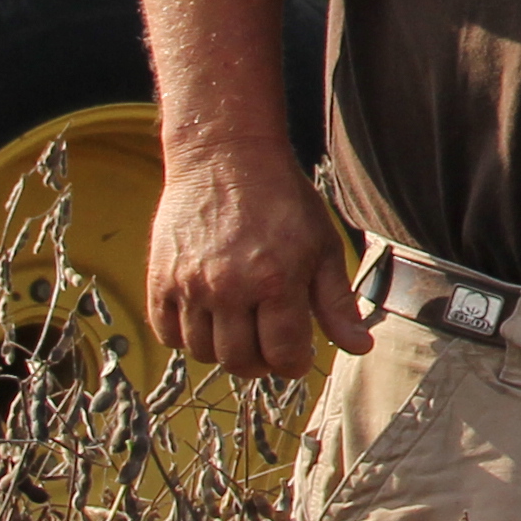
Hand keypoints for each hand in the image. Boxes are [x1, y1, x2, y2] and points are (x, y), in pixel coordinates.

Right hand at [145, 132, 365, 378]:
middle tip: (269, 347)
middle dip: (261, 363)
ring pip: (203, 352)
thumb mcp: (323, 246)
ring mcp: (190, 284)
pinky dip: (185, 336)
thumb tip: (360, 348)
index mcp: (276, 281)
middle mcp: (229, 288)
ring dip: (224, 350)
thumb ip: (337, 302)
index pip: (283, 354)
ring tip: (240, 329)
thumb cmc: (282, 201)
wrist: (226, 157)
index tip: (297, 356)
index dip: (294, 364)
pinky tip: (207, 318)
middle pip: (240, 361)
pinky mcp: (160, 278)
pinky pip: (166, 333)